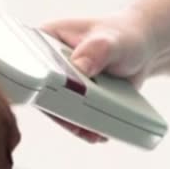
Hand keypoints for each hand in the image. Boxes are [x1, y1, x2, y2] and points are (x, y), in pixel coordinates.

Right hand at [39, 13, 153, 142]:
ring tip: (92, 133)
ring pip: (56, 109)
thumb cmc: (123, 36)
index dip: (37, 81)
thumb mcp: (111, 40)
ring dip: (72, 123)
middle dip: (59, 110)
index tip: (52, 97)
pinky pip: (71, 117)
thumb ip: (96, 50)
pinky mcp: (72, 99)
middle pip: (41, 91)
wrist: (140, 50)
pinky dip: (84, 127)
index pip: (29, 62)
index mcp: (44, 38)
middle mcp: (46, 61)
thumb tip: (79, 67)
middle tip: (77, 124)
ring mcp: (59, 83)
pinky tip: (97, 132)